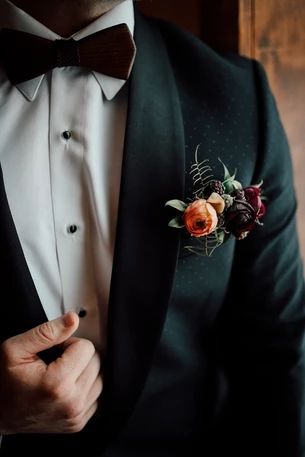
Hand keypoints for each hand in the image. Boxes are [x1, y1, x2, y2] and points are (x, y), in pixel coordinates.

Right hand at [0, 312, 102, 433]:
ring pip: (100, 377)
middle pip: (96, 361)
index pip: (86, 347)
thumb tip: (72, 319)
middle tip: (56, 361)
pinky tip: (67, 386)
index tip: (55, 351)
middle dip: (78, 356)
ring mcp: (76, 416)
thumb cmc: (4, 383)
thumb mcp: (16, 349)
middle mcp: (70, 403)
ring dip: (84, 370)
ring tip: (61, 373)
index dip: (69, 343)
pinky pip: (96, 393)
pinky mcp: (78, 423)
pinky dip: (85, 386)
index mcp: (57, 384)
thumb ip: (47, 331)